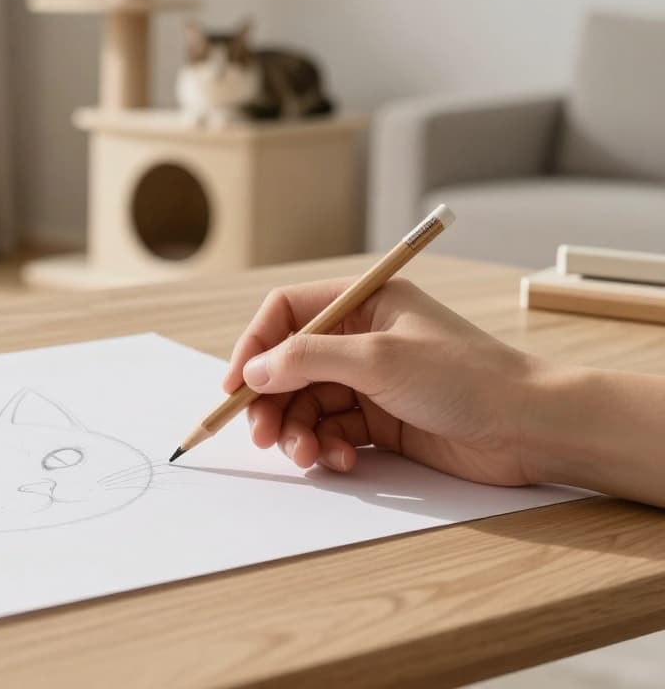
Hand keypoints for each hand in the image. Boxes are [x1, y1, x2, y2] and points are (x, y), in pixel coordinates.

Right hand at [222, 278, 542, 485]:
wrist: (530, 428)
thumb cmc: (466, 377)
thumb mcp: (377, 358)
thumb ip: (307, 360)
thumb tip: (253, 370)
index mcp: (365, 302)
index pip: (287, 313)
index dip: (254, 347)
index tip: (235, 388)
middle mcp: (363, 337)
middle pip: (289, 365)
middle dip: (272, 402)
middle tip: (263, 436)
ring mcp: (372, 381)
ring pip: (307, 404)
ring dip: (298, 432)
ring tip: (309, 456)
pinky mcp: (382, 421)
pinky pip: (333, 432)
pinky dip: (328, 448)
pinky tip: (342, 461)